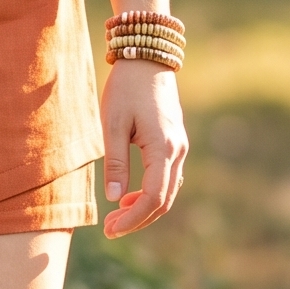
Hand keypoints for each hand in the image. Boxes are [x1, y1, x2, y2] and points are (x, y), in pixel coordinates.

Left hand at [101, 60, 187, 236]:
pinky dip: (151, 193)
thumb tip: (116, 198)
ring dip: (144, 208)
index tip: (110, 229)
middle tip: (110, 229)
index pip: (152, 198)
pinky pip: (168, 178)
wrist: (147, 58)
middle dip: (138, 219)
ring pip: (168, 191)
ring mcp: (179, 147)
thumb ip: (116, 162)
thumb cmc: (125, 89)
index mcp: (162, 149)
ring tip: (116, 216)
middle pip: (163, 201)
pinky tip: (130, 196)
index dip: (132, 219)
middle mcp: (177, 151)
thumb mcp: (113, 124)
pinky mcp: (175, 142)